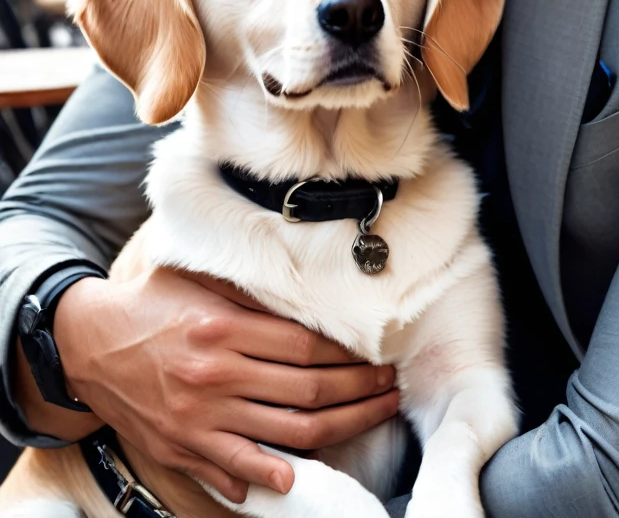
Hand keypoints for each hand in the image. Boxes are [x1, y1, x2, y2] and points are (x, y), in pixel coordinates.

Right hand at [46, 267, 397, 503]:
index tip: (376, 356)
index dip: (348, 357)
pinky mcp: (182, 445)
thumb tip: (305, 300)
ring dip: (338, 429)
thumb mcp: (201, 280)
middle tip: (389, 388)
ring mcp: (200, 415)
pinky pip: (235, 467)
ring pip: (285, 433)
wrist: (91, 342)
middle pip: (306, 391)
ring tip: (370, 418)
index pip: (305, 348)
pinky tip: (298, 476)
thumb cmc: (154, 303)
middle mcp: (216, 374)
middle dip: (358, 392)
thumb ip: (251, 293)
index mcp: (224, 328)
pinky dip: (267, 475)